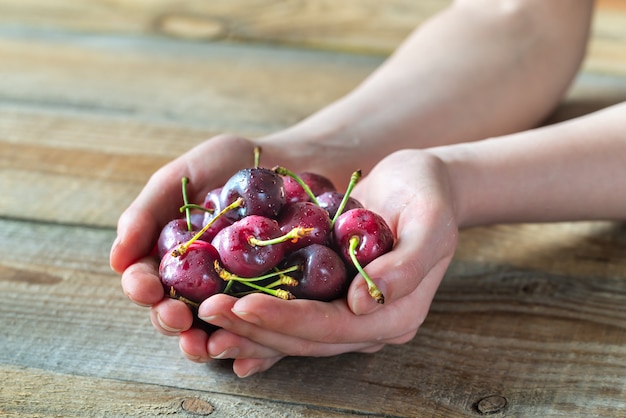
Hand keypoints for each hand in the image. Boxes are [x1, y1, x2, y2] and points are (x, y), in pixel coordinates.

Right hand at [111, 134, 258, 327]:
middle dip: (169, 319)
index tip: (145, 288)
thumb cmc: (230, 164)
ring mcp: (233, 294)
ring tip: (203, 344)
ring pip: (211, 328)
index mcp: (169, 256)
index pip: (145, 279)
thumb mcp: (183, 176)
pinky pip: (256, 324)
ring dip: (202, 341)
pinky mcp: (269, 300)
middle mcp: (197, 281)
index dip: (140, 287)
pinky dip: (248, 338)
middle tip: (176, 318)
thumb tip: (116, 261)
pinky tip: (245, 345)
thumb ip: (147, 212)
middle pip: (173, 311)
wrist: (291, 162)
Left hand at [177, 149, 459, 376]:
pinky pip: (288, 312)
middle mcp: (367, 322)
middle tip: (206, 312)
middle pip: (304, 336)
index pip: (332, 325)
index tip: (242, 304)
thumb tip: (363, 302)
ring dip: (246, 327)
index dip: (286, 319)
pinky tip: (223, 313)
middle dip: (254, 327)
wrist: (420, 184)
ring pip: (290, 331)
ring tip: (203, 317)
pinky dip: (255, 316)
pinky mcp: (329, 295)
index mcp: (395, 314)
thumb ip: (407, 265)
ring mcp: (346, 312)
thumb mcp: (431, 222)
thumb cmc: (429, 196)